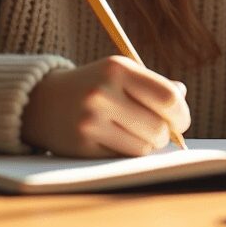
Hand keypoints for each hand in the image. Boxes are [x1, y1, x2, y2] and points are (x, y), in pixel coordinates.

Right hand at [21, 57, 190, 156]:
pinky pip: (122, 158)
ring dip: (147, 145)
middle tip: (159, 131)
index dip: (181, 114)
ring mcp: (90, 120)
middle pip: (158, 127)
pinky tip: (117, 140)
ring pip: (143, 147)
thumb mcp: (121, 73)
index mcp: (118, 68)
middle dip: (165, 134)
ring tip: (136, 134)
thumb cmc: (95, 85)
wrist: (43, 101)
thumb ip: (154, 84)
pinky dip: (127, 153)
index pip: (167, 97)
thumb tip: (181, 96)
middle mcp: (103, 93)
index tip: (180, 120)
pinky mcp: (81, 145)